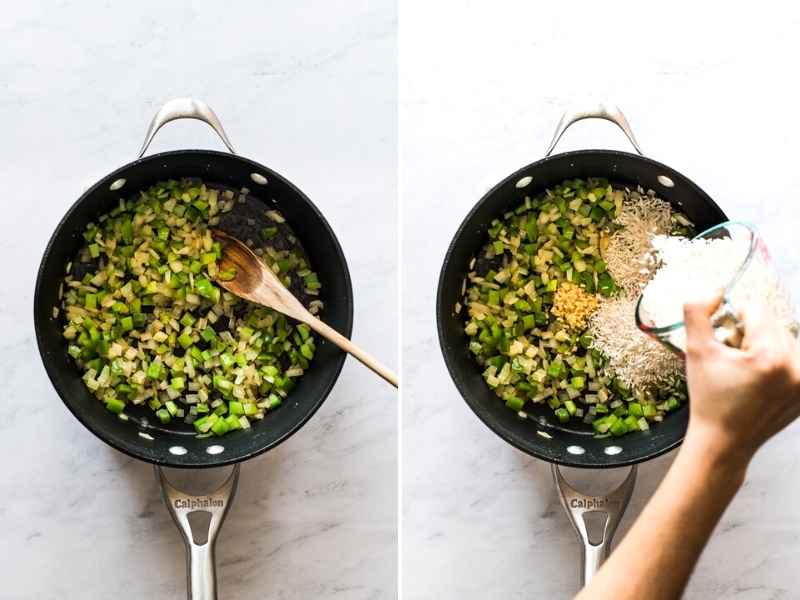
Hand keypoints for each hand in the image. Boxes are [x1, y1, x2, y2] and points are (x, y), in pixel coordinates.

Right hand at [682, 290, 799, 469]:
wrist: (723, 442)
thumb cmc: (709, 400)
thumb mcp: (695, 351)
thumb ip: (698, 311)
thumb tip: (715, 289)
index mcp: (770, 356)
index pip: (755, 310)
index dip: (732, 321)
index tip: (723, 345)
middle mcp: (796, 367)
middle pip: (772, 323)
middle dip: (749, 334)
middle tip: (732, 360)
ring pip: (784, 339)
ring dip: (763, 346)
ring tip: (744, 372)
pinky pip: (792, 359)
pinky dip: (775, 362)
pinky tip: (756, 381)